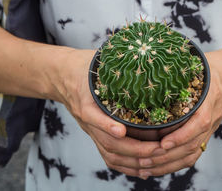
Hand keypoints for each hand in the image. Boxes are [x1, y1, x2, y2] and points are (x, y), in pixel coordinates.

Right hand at [51, 49, 165, 176]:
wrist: (62, 76)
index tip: (127, 131)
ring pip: (110, 153)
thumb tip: (144, 53)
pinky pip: (108, 155)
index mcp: (87, 99)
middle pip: (108, 142)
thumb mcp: (99, 61)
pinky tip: (143, 169)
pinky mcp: (96, 134)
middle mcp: (89, 119)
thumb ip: (119, 62)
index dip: (110, 126)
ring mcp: (91, 129)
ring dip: (133, 161)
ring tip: (155, 161)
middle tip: (159, 149)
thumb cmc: (85, 67)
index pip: (95, 117)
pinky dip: (125, 165)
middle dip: (135, 149)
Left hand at [136, 47, 221, 177]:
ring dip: (169, 162)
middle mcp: (212, 116)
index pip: (199, 123)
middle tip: (144, 158)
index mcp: (210, 98)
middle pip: (194, 144)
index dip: (182, 136)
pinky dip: (177, 162)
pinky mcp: (206, 132)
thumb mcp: (198, 64)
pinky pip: (194, 152)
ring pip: (193, 152)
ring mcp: (211, 126)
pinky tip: (159, 166)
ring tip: (146, 165)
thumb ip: (180, 70)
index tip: (163, 143)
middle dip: (168, 155)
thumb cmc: (211, 66)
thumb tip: (150, 69)